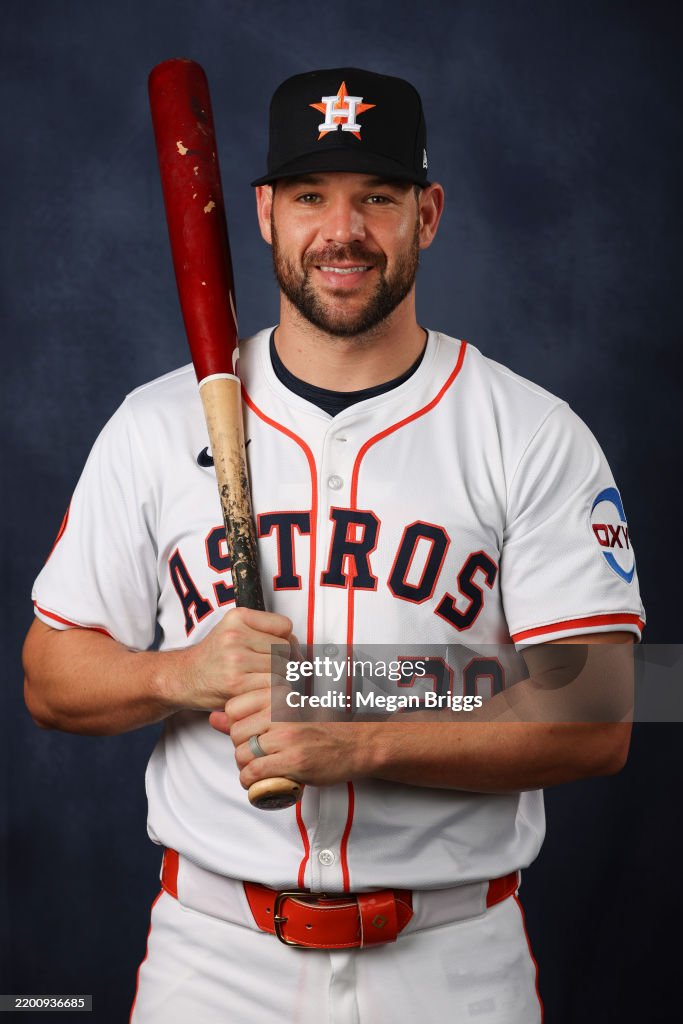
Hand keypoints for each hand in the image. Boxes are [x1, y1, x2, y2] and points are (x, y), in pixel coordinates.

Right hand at [168, 606, 294, 710]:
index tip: (276, 652)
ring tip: (261, 681)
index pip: (285, 626)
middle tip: (268, 671)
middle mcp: (236, 634)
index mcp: (238, 617)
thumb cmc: (215, 657)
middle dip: (283, 663)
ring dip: (278, 679)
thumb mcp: (235, 632)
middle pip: (285, 648)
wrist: (183, 678)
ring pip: (281, 668)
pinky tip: (258, 692)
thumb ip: (266, 634)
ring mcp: (236, 658)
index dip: (285, 641)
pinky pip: (272, 686)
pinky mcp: (236, 682)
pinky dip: (271, 693)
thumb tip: (301, 652)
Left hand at [210, 686, 371, 788]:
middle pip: (235, 734)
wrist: (356, 743)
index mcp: (278, 695)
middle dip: (239, 748)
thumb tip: (213, 717)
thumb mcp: (286, 711)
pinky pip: (255, 773)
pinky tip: (258, 782)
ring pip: (242, 755)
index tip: (249, 733)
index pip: (233, 708)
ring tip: (258, 769)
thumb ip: (249, 713)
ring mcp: (287, 737)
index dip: (236, 724)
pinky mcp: (293, 762)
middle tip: (254, 755)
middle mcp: (281, 712)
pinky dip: (250, 782)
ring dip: (245, 767)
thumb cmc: (321, 726)